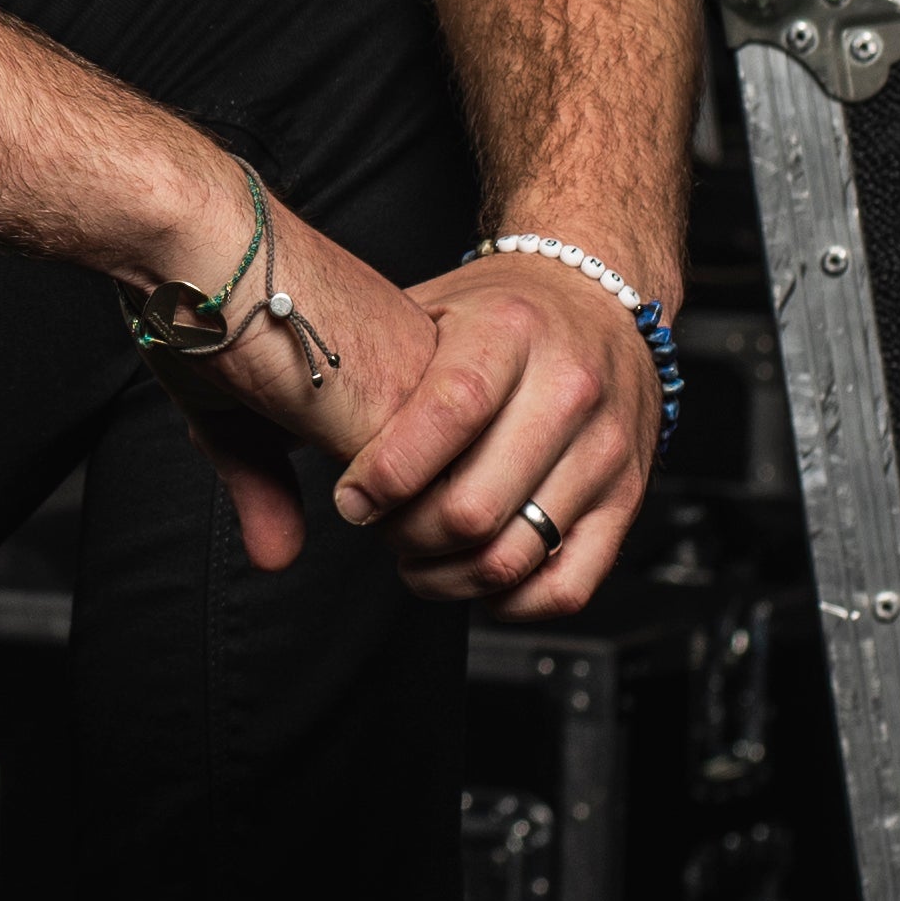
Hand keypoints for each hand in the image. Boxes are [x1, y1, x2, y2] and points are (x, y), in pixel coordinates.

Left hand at [196, 234, 659, 621]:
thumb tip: (271, 418)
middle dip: (405, 536)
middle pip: (474, 505)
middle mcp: (570, 387)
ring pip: (514, 555)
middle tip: (378, 527)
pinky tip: (472, 576)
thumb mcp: (431, 306)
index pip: (449, 413)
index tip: (351, 499)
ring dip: (446, 576)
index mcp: (512, 331)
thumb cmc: (502, 311)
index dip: (389, 473)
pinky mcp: (628, 499)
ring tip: (414, 554)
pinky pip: (567, 588)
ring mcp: (606, 449)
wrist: (599, 298)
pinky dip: (508, 602)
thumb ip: (366, 364)